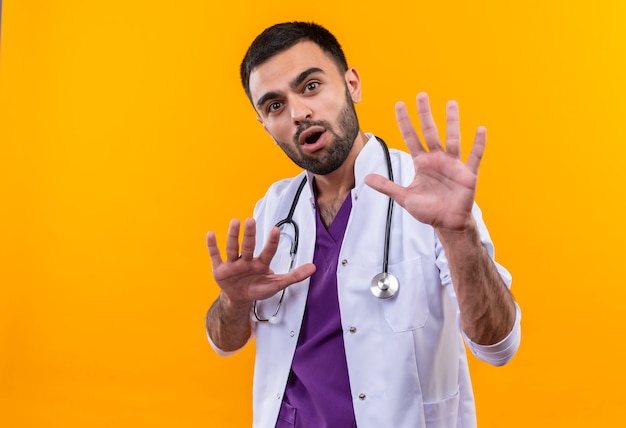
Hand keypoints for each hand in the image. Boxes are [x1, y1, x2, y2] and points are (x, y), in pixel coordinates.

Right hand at [206, 218, 315, 305]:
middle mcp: (247, 260)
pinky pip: (215, 256)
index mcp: (261, 263)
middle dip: (250, 234)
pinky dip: (212, 246)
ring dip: (233, 236)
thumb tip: (314, 267)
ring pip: (233, 248)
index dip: (272, 242)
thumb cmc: (259, 287)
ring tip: (235, 221)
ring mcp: (233, 264)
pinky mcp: (220, 269)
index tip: (275, 230)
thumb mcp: (277, 284)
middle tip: (251, 220)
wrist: (240, 298)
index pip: (268, 252)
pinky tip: (211, 234)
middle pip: (249, 246)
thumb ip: (294, 276)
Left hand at [365, 92, 484, 231]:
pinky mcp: (467, 174)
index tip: (400, 104)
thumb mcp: (404, 197)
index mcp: (422, 162)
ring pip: (452, 139)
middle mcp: (437, 159)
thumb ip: (387, 186)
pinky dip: (478, 144)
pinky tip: (480, 129)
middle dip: (425, 114)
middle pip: (430, 132)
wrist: (447, 223)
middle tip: (421, 95)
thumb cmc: (428, 209)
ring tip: (451, 103)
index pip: (411, 137)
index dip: (405, 122)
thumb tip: (366, 178)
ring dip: (452, 122)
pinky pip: (474, 156)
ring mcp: (453, 164)